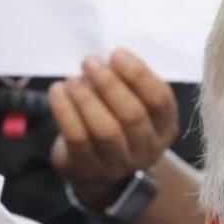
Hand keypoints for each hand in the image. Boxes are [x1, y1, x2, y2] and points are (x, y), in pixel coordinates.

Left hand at [50, 48, 178, 207]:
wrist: (98, 168)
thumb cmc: (117, 122)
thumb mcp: (133, 104)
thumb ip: (128, 83)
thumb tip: (105, 59)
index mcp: (165, 127)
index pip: (160, 100)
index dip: (139, 75)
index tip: (116, 54)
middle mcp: (147, 149)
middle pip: (132, 115)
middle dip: (109, 84)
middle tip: (89, 63)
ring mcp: (119, 164)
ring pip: (105, 130)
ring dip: (86, 98)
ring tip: (72, 79)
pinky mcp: (88, 168)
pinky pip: (77, 138)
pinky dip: (65, 111)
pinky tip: (58, 91)